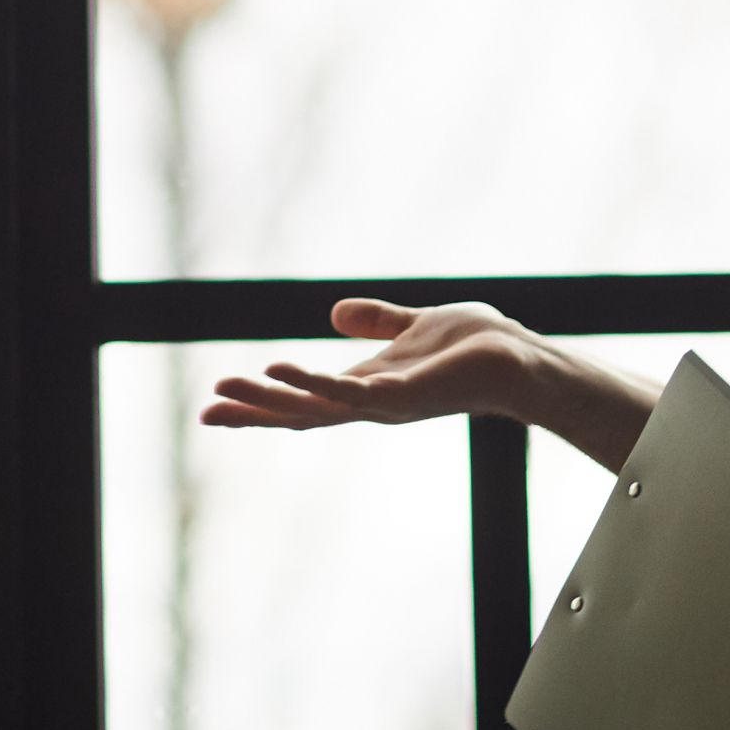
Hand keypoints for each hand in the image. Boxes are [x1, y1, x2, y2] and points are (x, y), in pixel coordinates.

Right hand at [202, 298, 541, 431]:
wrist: (522, 361)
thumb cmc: (476, 349)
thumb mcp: (413, 326)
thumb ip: (377, 322)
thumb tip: (334, 315)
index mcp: (367, 387)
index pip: (304, 401)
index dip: (262, 403)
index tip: (216, 406)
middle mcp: (370, 403)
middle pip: (300, 414)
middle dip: (253, 412)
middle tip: (207, 410)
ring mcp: (385, 403)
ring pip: (315, 408)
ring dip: (270, 400)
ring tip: (227, 388)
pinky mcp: (404, 395)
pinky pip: (350, 392)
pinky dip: (313, 385)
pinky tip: (281, 372)